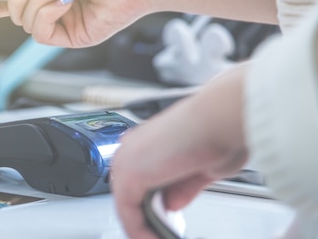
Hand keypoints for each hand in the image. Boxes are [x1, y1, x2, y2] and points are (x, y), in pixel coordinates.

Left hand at [111, 64, 248, 238]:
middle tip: (161, 235)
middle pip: (129, 193)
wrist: (220, 119)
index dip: (150, 205)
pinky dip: (139, 231)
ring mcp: (127, 160)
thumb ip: (184, 186)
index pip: (139, 180)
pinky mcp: (129, 175)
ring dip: (143, 227)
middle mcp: (132, 148)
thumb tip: (172, 203)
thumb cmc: (219, 132)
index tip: (165, 222)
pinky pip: (128, 212)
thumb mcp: (202, 168)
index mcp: (147, 142)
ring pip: (127, 204)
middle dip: (146, 218)